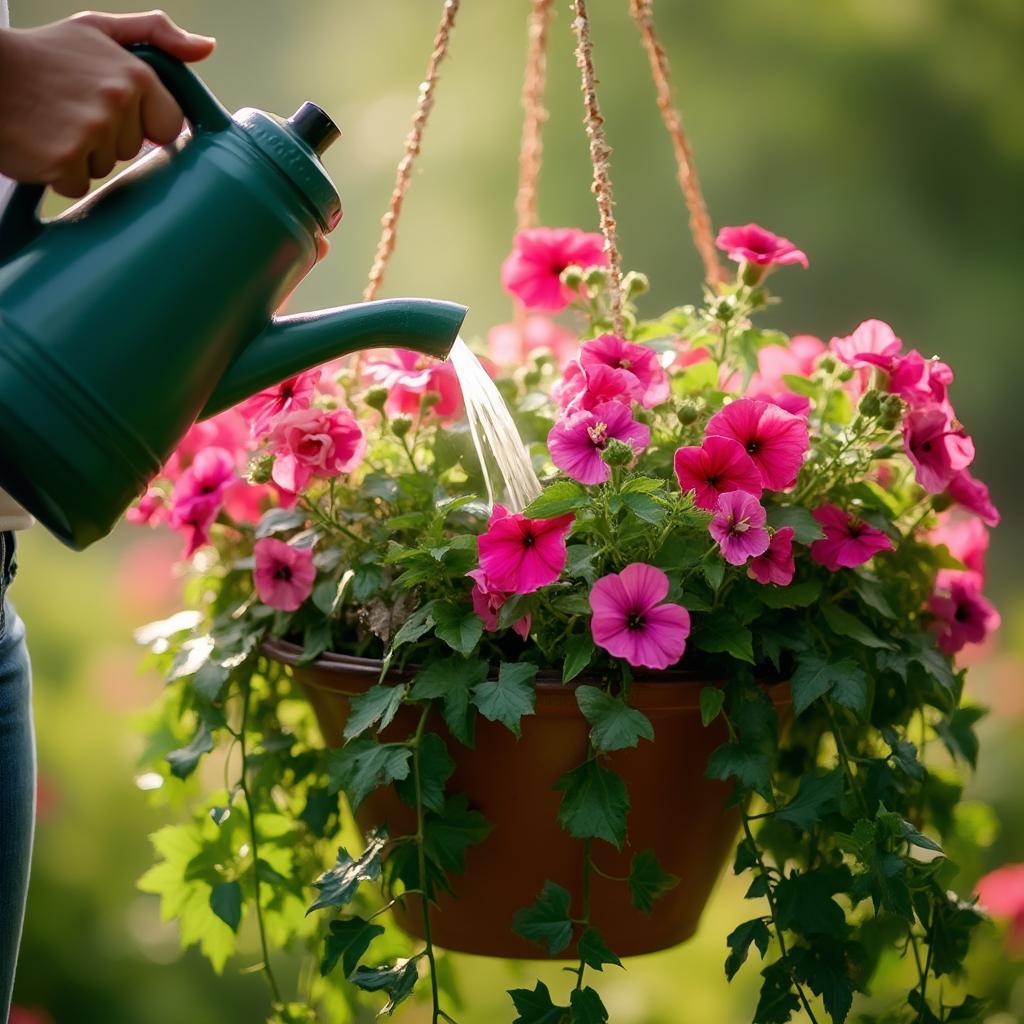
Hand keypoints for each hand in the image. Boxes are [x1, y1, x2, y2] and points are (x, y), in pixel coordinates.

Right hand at [0, 10, 214, 197]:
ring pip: (105, 167)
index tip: (107, 104)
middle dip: (105, 136)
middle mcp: (118, 102)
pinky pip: (77, 184)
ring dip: (79, 153)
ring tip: (50, 121)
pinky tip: (39, 141)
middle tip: (68, 107)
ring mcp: (92, 133)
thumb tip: (207, 47)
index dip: (139, 121)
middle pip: (132, 148)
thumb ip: (155, 34)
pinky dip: (57, 172)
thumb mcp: (96, 30)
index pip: (167, 125)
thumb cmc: (40, 55)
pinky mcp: (65, 161)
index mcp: (136, 74)